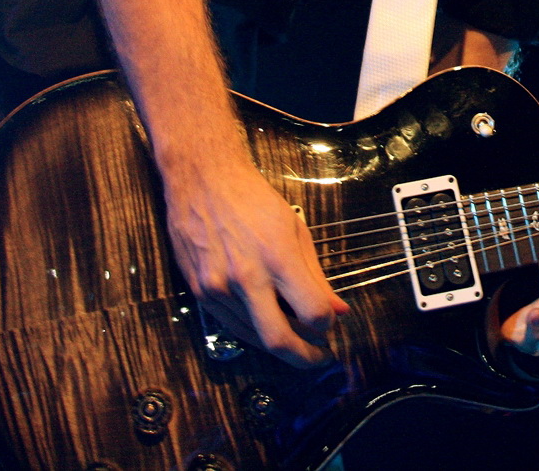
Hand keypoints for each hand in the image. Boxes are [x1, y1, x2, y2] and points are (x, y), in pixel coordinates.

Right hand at [161, 161, 349, 366]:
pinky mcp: (200, 293)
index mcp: (277, 257)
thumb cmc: (252, 200)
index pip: (313, 313)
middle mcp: (246, 277)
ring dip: (281, 345)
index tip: (331, 323)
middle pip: (280, 341)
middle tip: (319, 356)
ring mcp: (219, 288)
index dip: (328, 324)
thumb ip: (316, 276)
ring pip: (255, 338)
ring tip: (296, 338)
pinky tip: (268, 324)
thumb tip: (338, 310)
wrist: (203, 181)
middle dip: (306, 357)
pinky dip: (255, 332)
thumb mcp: (295, 230)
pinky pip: (232, 326)